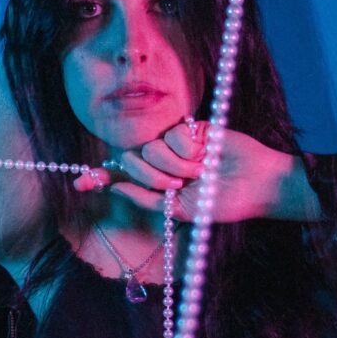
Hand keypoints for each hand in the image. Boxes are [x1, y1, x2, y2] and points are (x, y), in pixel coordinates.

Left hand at [74, 121, 320, 222]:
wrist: (257, 185)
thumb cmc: (222, 203)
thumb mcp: (181, 210)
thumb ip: (146, 199)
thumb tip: (114, 187)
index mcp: (156, 183)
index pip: (122, 177)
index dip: (99, 179)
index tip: (79, 186)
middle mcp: (161, 162)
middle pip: (132, 160)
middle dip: (154, 176)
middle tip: (181, 184)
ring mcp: (174, 143)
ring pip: (151, 148)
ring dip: (177, 165)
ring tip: (200, 170)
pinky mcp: (190, 127)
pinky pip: (173, 134)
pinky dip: (189, 149)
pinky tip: (208, 152)